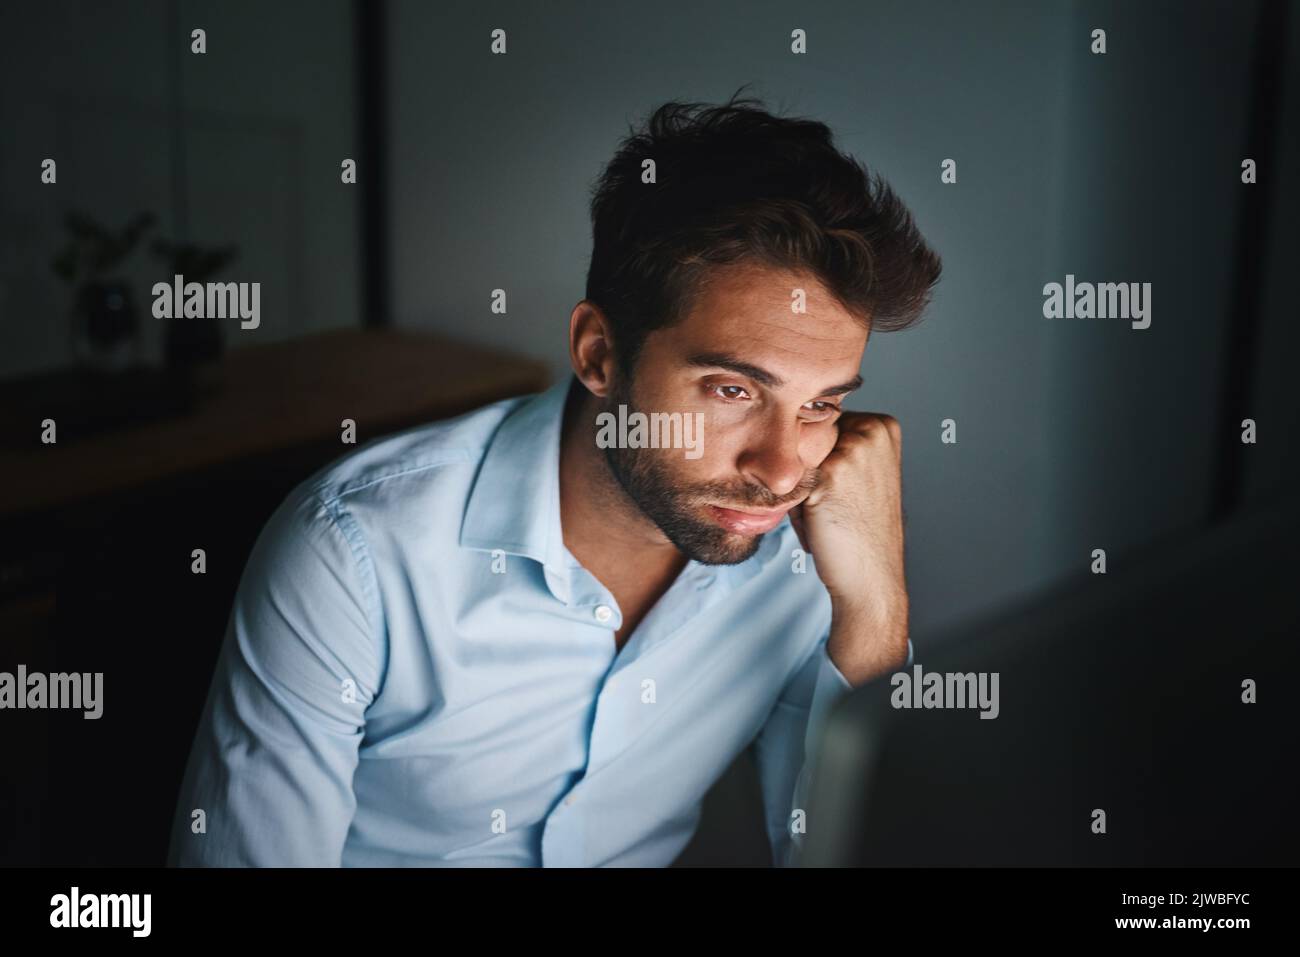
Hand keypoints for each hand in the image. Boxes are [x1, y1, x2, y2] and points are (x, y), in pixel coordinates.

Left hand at [789, 411, 908, 685]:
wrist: (870, 576)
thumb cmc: (859, 529)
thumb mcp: (859, 473)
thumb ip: (836, 443)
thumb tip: (791, 425)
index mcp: (883, 425)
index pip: (821, 423)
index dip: (818, 458)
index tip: (839, 488)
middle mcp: (872, 430)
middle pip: (806, 434)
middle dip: (807, 469)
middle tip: (832, 504)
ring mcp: (853, 449)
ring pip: (795, 455)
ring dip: (798, 485)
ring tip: (824, 511)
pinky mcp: (830, 473)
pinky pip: (788, 477)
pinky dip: (792, 502)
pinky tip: (817, 520)